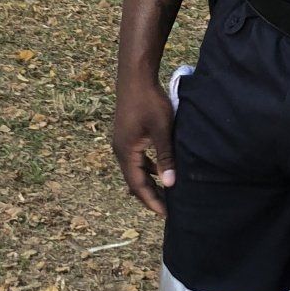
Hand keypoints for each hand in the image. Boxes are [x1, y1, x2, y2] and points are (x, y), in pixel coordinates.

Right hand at [111, 79, 175, 216]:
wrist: (135, 76)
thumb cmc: (150, 101)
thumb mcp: (162, 130)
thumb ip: (165, 157)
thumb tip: (170, 184)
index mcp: (126, 152)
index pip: (137, 185)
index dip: (151, 201)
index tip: (165, 214)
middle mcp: (119, 150)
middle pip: (134, 180)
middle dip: (149, 195)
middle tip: (166, 209)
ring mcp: (121, 142)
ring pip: (134, 170)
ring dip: (148, 182)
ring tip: (165, 193)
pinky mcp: (126, 134)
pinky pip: (136, 159)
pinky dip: (147, 168)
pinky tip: (160, 169)